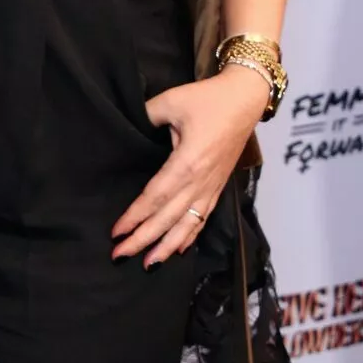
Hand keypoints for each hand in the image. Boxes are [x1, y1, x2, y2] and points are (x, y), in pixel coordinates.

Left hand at [110, 63, 271, 265]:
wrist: (246, 98)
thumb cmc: (209, 99)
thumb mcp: (170, 101)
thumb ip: (146, 117)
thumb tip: (128, 128)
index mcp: (187, 163)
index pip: (155, 197)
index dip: (135, 217)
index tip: (116, 232)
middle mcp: (201, 181)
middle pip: (168, 218)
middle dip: (143, 240)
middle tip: (120, 256)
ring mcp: (212, 186)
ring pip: (188, 225)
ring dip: (167, 246)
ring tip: (149, 264)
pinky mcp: (218, 186)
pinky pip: (203, 217)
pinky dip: (190, 236)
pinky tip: (179, 250)